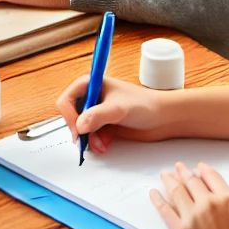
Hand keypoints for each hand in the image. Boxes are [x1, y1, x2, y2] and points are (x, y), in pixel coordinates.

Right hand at [56, 75, 173, 152]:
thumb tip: (79, 126)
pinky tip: (105, 144)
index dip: (69, 117)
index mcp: (89, 84)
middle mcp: (90, 96)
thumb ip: (97, 116)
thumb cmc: (145, 105)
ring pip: (80, 129)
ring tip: (101, 145)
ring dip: (88, 140)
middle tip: (88, 141)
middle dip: (80, 131)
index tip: (79, 130)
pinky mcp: (103, 124)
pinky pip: (89, 136)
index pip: (66, 100)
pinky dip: (95, 143)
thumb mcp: (118, 109)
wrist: (163, 119)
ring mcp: (96, 111)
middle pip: (70, 116)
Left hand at [152, 162, 228, 228]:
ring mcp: (190, 217)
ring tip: (166, 174)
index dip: (203, 170)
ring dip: (170, 179)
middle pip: (191, 180)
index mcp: (226, 200)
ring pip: (176, 190)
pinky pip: (164, 210)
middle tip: (179, 168)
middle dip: (184, 172)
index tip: (199, 168)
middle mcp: (206, 204)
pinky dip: (158, 199)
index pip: (210, 175)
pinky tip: (154, 193)